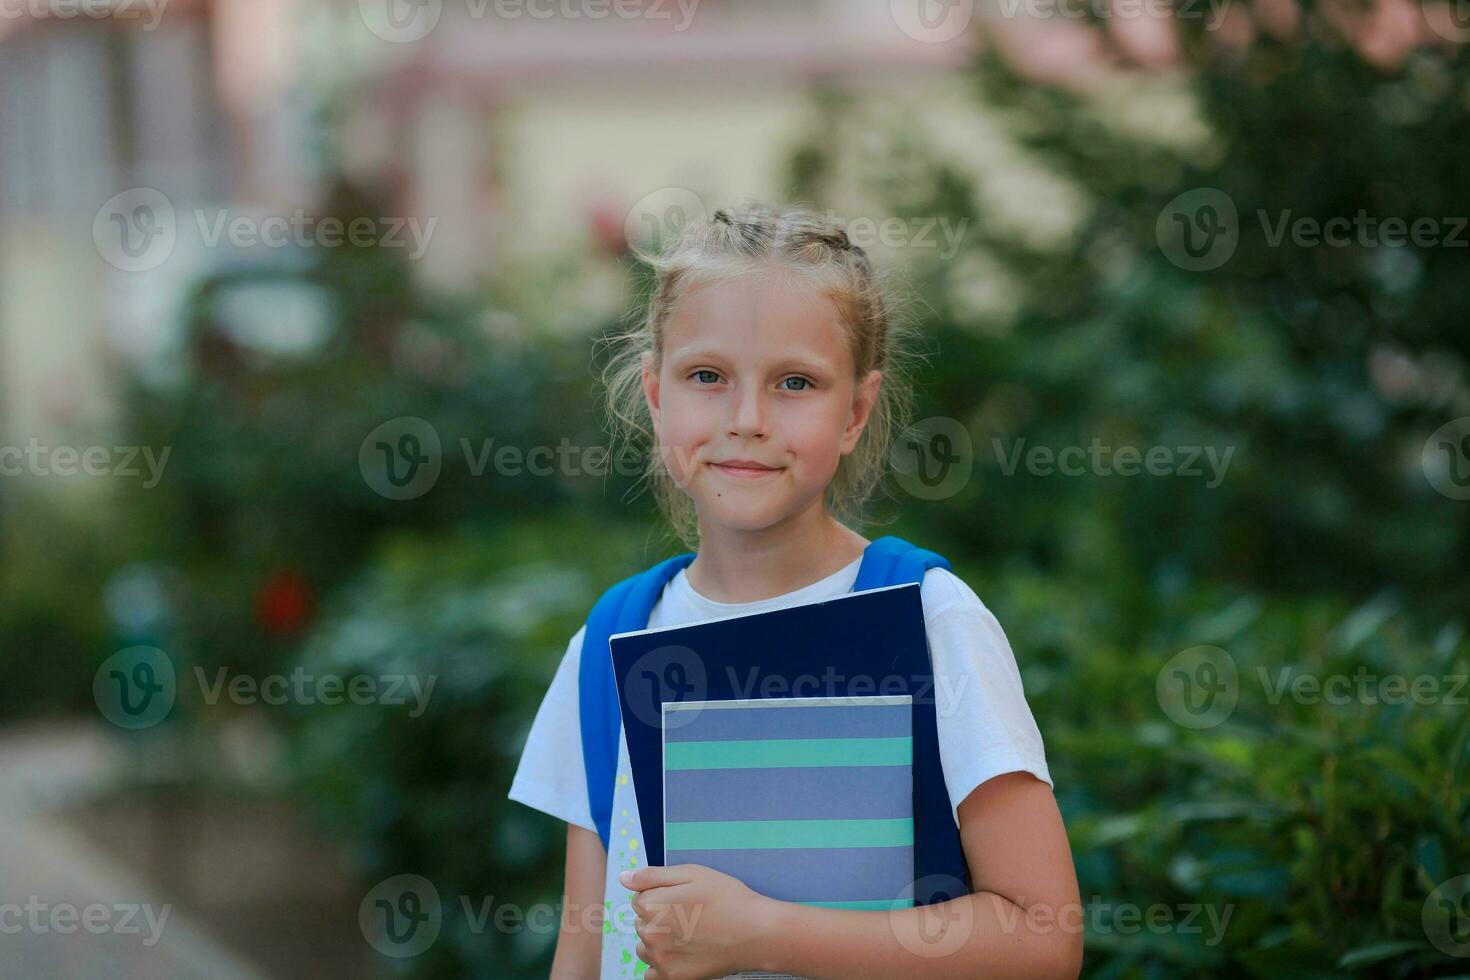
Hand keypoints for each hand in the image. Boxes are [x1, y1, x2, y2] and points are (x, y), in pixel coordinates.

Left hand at [621, 863, 778, 979]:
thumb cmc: (727, 898)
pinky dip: (663, 965)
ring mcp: (659, 959)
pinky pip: (651, 973)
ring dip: (659, 941)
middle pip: (642, 922)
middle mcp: (648, 933)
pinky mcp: (671, 978)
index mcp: (651, 904)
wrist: (755, 932)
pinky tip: (684, 955)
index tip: (684, 899)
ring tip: (689, 935)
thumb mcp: (692, 873)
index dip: (661, 895)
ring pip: (645, 946)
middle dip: (660, 917)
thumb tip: (623, 878)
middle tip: (691, 916)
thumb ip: (652, 875)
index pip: (639, 898)